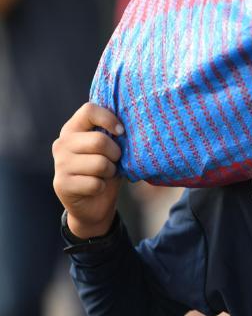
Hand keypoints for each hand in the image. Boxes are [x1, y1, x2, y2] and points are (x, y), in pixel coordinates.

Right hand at [52, 103, 124, 238]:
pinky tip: (96, 188)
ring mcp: (60, 164)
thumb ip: (114, 137)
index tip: (121, 132)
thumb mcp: (111, 151)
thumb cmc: (105, 172)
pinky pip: (95, 183)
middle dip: (116, 154)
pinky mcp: (62, 184)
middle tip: (115, 161)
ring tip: (104, 175)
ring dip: (110, 172)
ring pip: (100, 164)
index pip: (89, 110)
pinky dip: (102, 187)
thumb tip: (129, 128)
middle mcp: (62, 143)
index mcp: (73, 129)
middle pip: (99, 140)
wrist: (93, 205)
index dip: (109, 119)